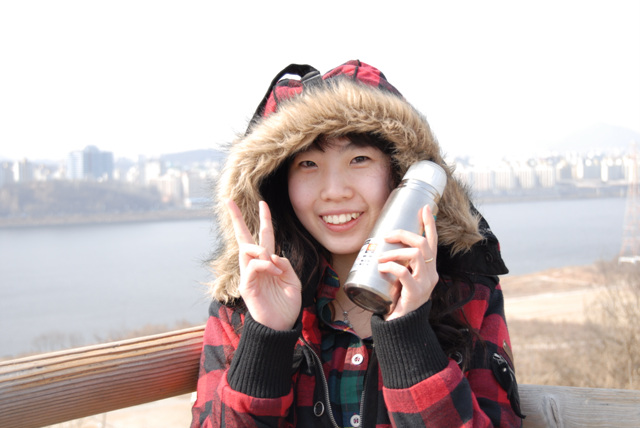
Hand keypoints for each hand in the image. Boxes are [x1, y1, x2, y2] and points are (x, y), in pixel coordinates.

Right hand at [227, 199, 301, 330]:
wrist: (280, 326)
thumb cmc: (286, 305)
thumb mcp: (293, 281)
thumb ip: (285, 264)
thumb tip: (271, 254)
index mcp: (268, 262)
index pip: (264, 236)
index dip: (264, 220)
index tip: (263, 203)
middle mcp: (255, 265)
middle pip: (243, 237)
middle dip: (236, 218)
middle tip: (228, 200)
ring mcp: (249, 274)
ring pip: (247, 249)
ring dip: (262, 251)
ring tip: (274, 265)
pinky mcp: (246, 285)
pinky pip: (252, 266)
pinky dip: (265, 265)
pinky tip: (274, 272)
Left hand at [376, 205, 438, 320]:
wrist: (402, 326)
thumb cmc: (399, 298)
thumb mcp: (403, 277)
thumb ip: (400, 263)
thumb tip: (383, 244)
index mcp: (429, 268)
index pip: (432, 242)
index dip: (429, 224)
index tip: (424, 208)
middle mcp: (431, 273)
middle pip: (423, 244)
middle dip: (404, 234)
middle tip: (387, 236)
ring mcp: (425, 284)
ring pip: (415, 255)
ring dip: (395, 252)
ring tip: (381, 257)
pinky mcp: (416, 294)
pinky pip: (405, 274)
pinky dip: (392, 267)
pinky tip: (382, 268)